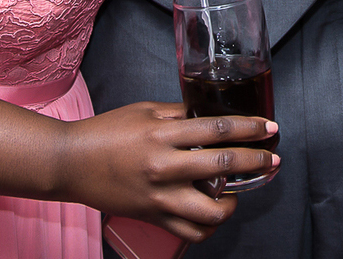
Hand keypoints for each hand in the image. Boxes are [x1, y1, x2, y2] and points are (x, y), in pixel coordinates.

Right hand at [56, 102, 277, 241]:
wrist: (71, 162)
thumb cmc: (106, 132)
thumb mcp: (144, 111)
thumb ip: (178, 113)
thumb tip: (209, 113)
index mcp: (163, 136)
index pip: (217, 129)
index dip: (248, 129)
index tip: (268, 129)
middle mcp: (164, 167)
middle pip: (222, 165)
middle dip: (255, 162)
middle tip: (272, 159)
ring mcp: (159, 197)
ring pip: (211, 211)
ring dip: (233, 203)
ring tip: (237, 194)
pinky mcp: (153, 217)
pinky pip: (190, 231)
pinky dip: (208, 226)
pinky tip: (213, 212)